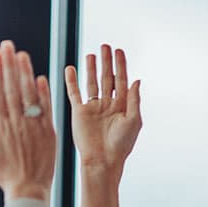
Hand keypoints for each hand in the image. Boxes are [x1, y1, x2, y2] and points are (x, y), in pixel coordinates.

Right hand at [0, 40, 56, 202]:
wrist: (29, 190)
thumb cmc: (6, 174)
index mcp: (0, 126)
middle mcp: (16, 122)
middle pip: (12, 88)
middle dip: (9, 65)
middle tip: (7, 45)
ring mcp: (34, 126)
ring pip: (29, 95)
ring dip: (25, 73)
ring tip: (22, 54)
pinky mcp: (49, 132)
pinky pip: (46, 109)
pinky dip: (44, 93)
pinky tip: (40, 77)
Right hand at [63, 44, 141, 170]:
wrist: (102, 160)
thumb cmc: (121, 145)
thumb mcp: (133, 120)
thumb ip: (134, 100)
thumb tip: (137, 80)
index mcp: (122, 107)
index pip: (121, 81)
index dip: (121, 65)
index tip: (119, 51)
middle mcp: (107, 105)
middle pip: (107, 78)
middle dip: (106, 62)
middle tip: (105, 46)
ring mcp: (93, 108)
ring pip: (91, 83)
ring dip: (91, 68)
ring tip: (90, 54)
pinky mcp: (79, 112)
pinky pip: (74, 93)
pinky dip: (72, 81)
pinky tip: (71, 68)